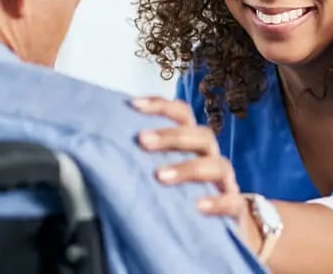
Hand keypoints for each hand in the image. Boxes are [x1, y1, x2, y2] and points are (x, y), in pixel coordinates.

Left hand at [129, 97, 247, 218]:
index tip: (133, 105)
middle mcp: (211, 158)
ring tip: (160, 176)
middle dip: (171, 136)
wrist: (226, 228)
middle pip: (200, 135)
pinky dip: (217, 202)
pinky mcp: (236, 210)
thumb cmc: (184, 195)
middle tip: (142, 141)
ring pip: (218, 165)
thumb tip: (96, 149)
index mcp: (193, 144)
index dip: (161, 106)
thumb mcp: (162, 173)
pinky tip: (198, 206)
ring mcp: (226, 184)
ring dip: (188, 168)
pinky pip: (233, 203)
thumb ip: (141, 161)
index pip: (182, 114)